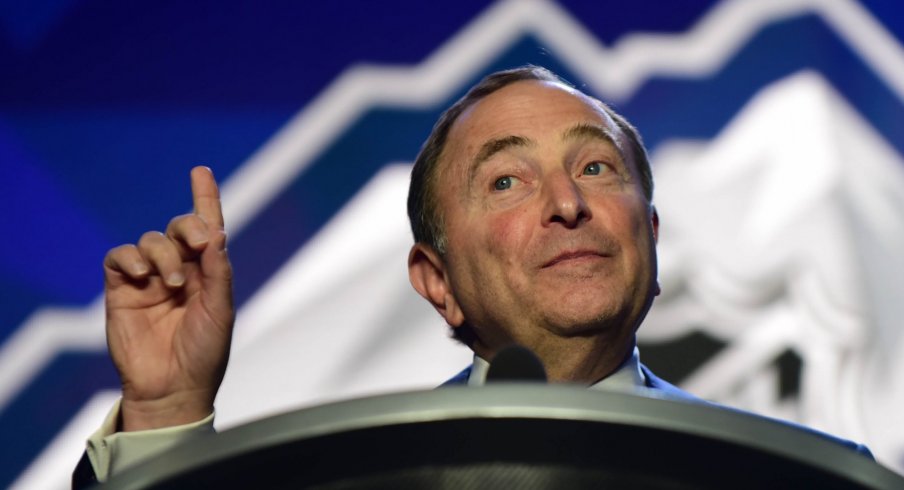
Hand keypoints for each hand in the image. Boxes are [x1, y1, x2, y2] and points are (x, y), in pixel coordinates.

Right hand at [103, 166, 233, 430]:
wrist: (173, 388)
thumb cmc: (204, 353)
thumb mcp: (220, 311)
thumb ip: (218, 272)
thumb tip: (216, 234)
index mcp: (208, 271)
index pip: (207, 228)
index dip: (204, 198)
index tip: (200, 171)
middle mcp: (179, 269)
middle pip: (180, 227)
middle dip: (189, 226)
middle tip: (200, 244)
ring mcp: (149, 278)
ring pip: (151, 240)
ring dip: (164, 254)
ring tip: (173, 283)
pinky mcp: (122, 289)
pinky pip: (120, 257)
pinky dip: (131, 259)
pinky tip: (142, 275)